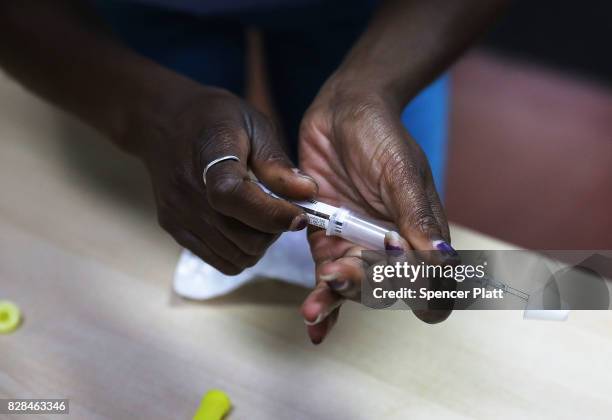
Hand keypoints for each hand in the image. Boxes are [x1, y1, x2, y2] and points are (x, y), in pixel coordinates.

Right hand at [137, 85, 317, 273]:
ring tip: (261, 215)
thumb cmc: (215, 119)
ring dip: (259, 243)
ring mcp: (178, 213)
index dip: (271, 214)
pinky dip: (241, 251)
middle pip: (243, 238)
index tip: (299, 216)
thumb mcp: (253, 124)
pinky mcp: (173, 228)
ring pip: (236, 256)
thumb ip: (277, 161)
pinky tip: (243, 225)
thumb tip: (308, 193)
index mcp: (209, 156)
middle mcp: (187, 191)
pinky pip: (220, 261)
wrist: (164, 121)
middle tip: (281, 209)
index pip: (234, 198)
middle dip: (274, 230)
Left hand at [298, 80, 453, 343]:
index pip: (432, 282)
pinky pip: (324, 278)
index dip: (425, 295)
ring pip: (351, 288)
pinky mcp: (326, 241)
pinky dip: (322, 303)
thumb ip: (417, 218)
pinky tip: (313, 322)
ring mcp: (356, 246)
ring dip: (335, 300)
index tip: (408, 290)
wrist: (343, 112)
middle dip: (363, 289)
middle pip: (385, 289)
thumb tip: (442, 262)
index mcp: (421, 234)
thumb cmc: (382, 136)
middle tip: (340, 273)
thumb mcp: (402, 172)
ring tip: (314, 307)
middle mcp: (390, 247)